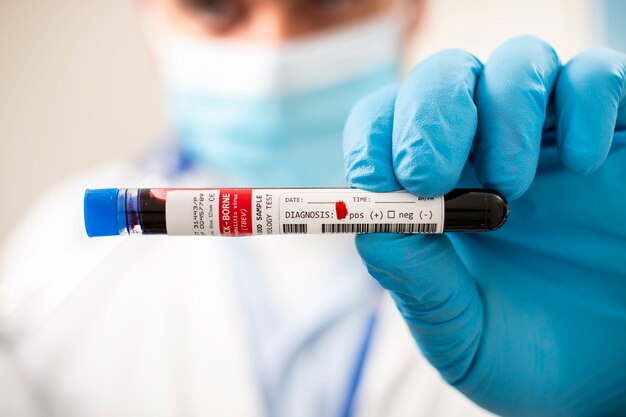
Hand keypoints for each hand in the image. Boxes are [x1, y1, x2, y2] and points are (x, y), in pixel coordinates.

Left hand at [343, 36, 625, 415]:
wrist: (613, 379)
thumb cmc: (531, 355)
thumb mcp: (458, 334)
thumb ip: (415, 282)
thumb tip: (372, 222)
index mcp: (436, 192)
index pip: (386, 125)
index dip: (374, 135)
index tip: (376, 177)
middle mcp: (488, 152)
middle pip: (444, 77)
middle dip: (429, 114)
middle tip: (430, 174)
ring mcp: (553, 140)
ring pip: (516, 61)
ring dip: (502, 109)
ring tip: (511, 186)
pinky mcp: (616, 138)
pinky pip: (599, 76)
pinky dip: (585, 102)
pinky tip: (582, 164)